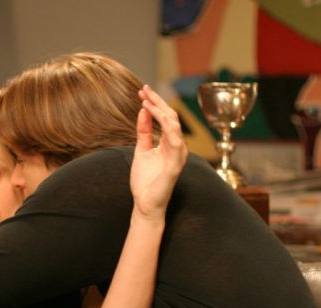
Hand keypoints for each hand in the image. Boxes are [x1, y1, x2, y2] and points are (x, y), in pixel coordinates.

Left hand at [130, 84, 187, 220]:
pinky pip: (175, 143)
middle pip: (171, 117)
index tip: (142, 91)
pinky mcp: (175, 165)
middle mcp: (178, 147)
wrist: (145, 204)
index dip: (154, 103)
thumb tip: (143, 110)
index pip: (165, 118)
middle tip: (144, 89)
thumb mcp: (141, 151)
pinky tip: (157, 116)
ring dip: (160, 111)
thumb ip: (143, 132)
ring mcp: (178, 156)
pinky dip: (167, 128)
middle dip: (157, 102)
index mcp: (170, 143)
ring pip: (174, 127)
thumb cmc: (146, 180)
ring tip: (147, 101)